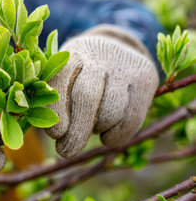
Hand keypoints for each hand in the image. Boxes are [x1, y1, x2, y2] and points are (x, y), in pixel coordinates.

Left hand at [46, 25, 158, 157]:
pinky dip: (117, 135)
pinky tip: (106, 136)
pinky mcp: (146, 79)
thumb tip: (55, 134)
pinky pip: (132, 119)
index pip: (60, 81)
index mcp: (72, 55)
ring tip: (91, 130)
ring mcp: (125, 67)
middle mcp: (99, 57)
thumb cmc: (80, 73)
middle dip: (76, 131)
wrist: (117, 48)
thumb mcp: (64, 75)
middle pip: (86, 97)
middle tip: (66, 151)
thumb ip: (55, 98)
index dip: (57, 110)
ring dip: (98, 130)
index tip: (55, 134)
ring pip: (111, 111)